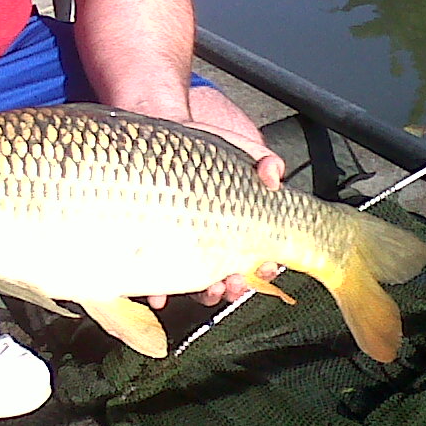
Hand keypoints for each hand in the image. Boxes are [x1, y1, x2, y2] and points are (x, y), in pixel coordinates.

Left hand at [146, 117, 281, 308]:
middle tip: (235, 281)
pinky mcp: (152, 242)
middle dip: (236, 285)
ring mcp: (182, 241)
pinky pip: (156, 274)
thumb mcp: (240, 147)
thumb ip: (264, 162)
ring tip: (210, 288)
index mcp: (237, 222)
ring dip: (206, 291)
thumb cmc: (202, 145)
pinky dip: (161, 289)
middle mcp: (210, 235)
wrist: (163, 131)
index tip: (266, 266)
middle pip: (230, 273)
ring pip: (198, 279)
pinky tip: (162, 294)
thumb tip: (273, 175)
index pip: (258, 253)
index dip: (265, 265)